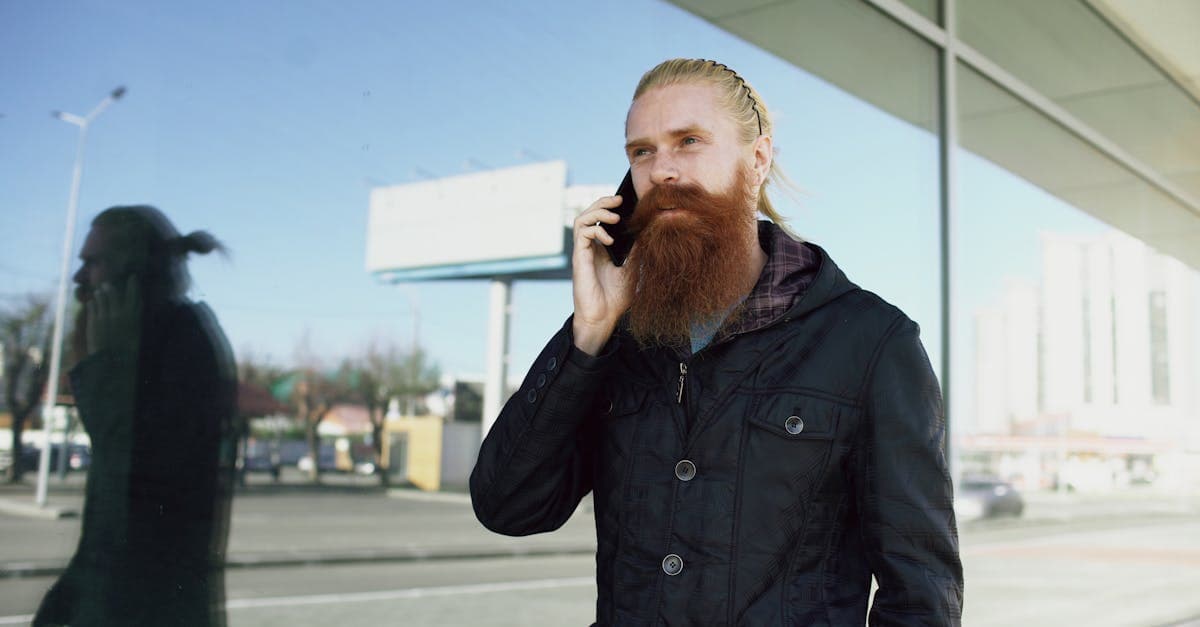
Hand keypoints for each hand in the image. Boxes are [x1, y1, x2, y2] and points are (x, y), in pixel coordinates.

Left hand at [86, 275, 141, 356]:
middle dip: (111, 287)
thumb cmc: (128, 349)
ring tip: (99, 290)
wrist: (112, 361)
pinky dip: (92, 303)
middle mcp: (118, 313)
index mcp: (132, 315)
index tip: (133, 277)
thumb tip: (137, 304)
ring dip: (100, 293)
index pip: (134, 294)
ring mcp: (105, 316)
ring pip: (101, 298)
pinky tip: (91, 302)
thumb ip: (135, 316)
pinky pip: (92, 306)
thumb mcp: (136, 332)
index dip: (133, 285)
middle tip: (108, 283)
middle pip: (114, 294)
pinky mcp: (94, 321)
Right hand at [571, 195, 633, 354]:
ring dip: (597, 211)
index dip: (609, 208)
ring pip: (581, 219)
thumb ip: (636, 252)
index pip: (600, 219)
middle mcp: (589, 247)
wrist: (604, 319)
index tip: (626, 201)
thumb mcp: (632, 270)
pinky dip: (596, 230)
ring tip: (614, 215)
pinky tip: (609, 239)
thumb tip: (647, 233)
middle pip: (588, 214)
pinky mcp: (579, 258)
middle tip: (618, 199)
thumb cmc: (615, 299)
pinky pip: (582, 233)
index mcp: (600, 249)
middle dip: (602, 203)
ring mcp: (583, 252)